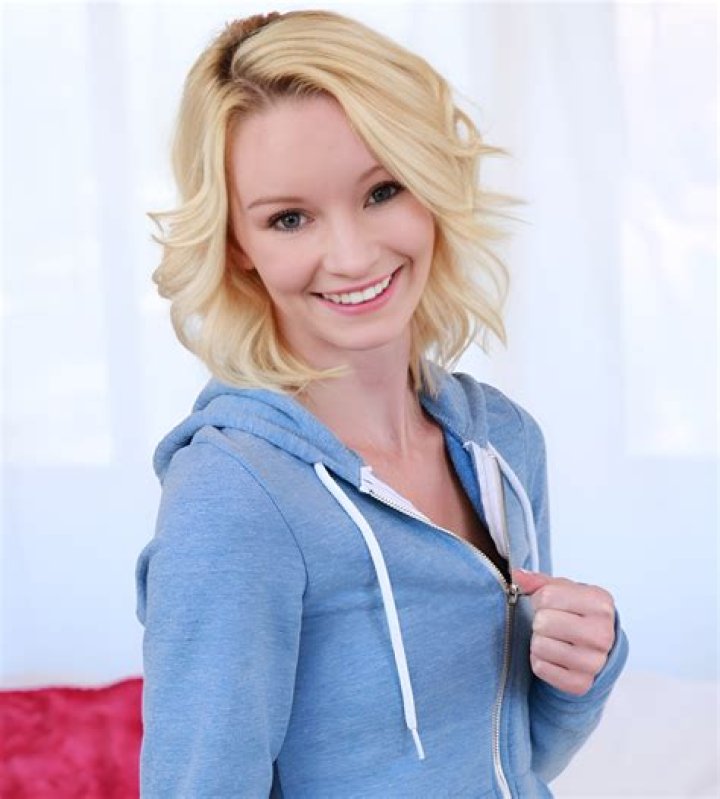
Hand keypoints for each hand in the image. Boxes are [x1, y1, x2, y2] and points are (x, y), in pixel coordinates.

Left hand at [511, 569, 615, 695]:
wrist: (593, 645)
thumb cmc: (575, 612)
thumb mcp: (562, 590)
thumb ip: (538, 581)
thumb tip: (517, 574)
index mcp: (600, 604)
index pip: (547, 596)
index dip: (538, 599)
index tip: (548, 604)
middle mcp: (603, 635)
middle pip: (543, 622)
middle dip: (539, 621)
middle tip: (551, 624)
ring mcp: (594, 662)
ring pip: (540, 646)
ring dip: (539, 641)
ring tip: (553, 639)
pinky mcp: (580, 684)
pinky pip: (540, 667)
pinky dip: (540, 661)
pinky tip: (553, 656)